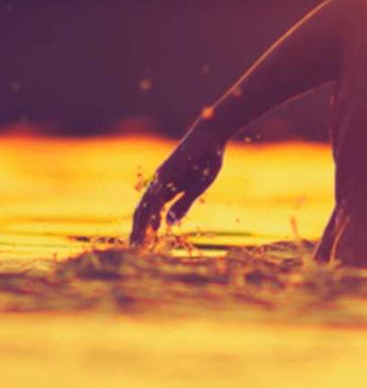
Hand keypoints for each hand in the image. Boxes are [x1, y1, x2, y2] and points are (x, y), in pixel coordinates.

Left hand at [129, 122, 224, 245]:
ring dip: (141, 226)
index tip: (142, 246)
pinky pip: (158, 196)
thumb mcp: (196, 188)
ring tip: (138, 245)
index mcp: (165, 188)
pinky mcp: (168, 173)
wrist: (211, 136)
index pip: (149, 212)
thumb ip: (183, 204)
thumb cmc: (206, 160)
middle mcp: (159, 183)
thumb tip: (169, 223)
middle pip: (142, 211)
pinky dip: (153, 212)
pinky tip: (153, 226)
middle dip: (138, 232)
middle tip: (133, 251)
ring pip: (146, 205)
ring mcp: (161, 178)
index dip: (144, 229)